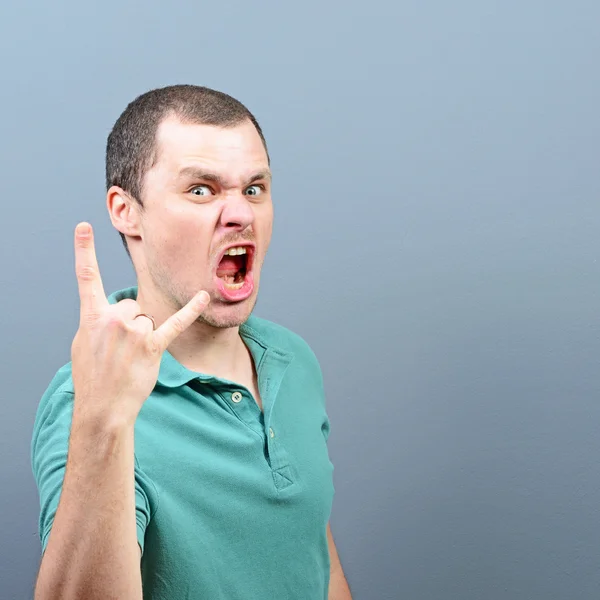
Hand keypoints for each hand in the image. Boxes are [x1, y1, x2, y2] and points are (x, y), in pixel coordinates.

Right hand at [70, 222, 209, 424]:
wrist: (103, 407)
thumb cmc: (93, 375)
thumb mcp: (84, 343)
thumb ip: (97, 320)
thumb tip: (112, 312)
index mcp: (91, 316)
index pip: (86, 277)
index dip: (84, 250)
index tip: (84, 226)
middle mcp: (113, 319)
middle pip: (132, 306)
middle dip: (129, 325)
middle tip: (119, 350)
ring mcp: (134, 333)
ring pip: (148, 318)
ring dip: (143, 336)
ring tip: (131, 357)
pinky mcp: (153, 346)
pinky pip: (175, 324)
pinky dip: (190, 311)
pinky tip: (204, 296)